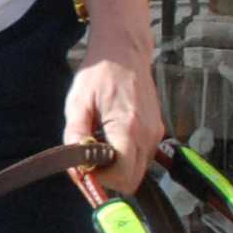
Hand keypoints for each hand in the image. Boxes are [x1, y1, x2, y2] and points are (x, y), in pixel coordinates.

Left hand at [65, 9, 162, 197]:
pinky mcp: (156, 130)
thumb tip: (78, 168)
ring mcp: (155, 133)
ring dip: (118, 167)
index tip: (86, 165)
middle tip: (91, 160)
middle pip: (133, 180)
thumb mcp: (77, 103)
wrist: (124, 52)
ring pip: (138, 171)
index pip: (122, 175)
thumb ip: (75, 137)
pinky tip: (112, 137)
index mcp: (128, 128)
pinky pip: (142, 157)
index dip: (102, 178)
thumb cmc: (99, 74)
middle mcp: (147, 134)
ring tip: (101, 143)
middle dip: (110, 177)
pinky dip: (126, 156)